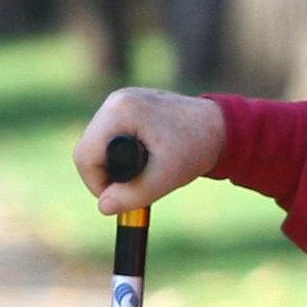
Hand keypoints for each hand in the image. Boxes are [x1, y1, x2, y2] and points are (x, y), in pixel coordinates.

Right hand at [76, 88, 225, 215]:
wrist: (220, 127)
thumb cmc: (196, 148)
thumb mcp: (166, 177)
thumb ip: (133, 195)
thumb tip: (104, 207)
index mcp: (121, 111)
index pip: (85, 155)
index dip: (96, 184)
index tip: (118, 198)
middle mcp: (116, 100)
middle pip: (88, 148)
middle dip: (104, 174)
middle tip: (130, 189)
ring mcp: (121, 99)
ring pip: (96, 142)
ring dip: (111, 164)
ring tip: (139, 174)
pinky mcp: (127, 105)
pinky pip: (108, 135)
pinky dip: (119, 152)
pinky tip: (142, 160)